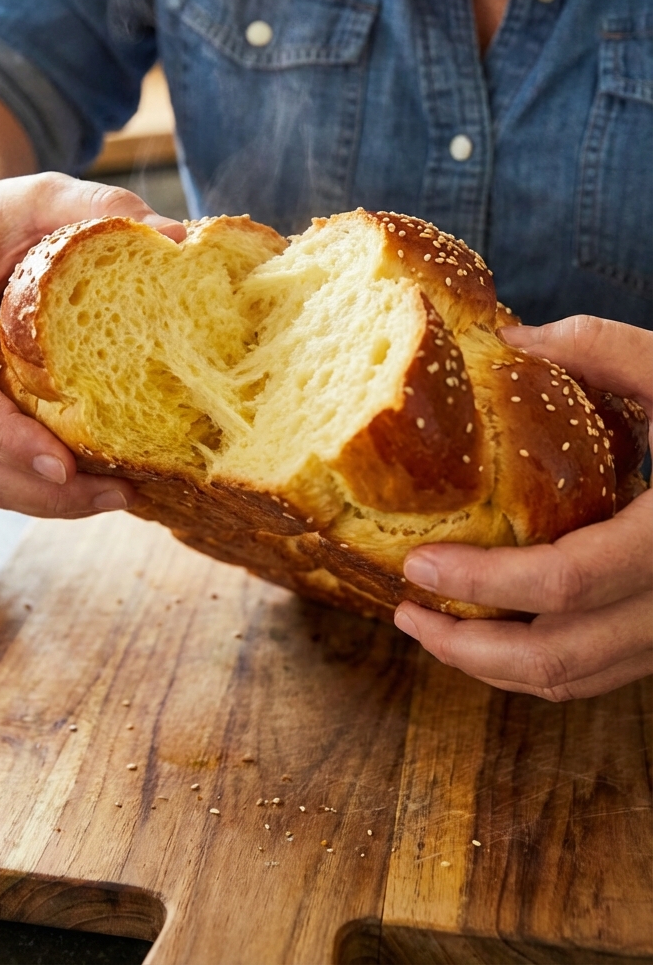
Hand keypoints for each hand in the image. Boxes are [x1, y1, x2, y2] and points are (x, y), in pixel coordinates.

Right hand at [0, 171, 184, 515]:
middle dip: (38, 489)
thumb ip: (104, 208)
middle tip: (115, 496)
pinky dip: (37, 490)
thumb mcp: (48, 193)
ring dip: (42, 501)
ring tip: (117, 497)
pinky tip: (96, 485)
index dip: (6, 437)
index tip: (62, 465)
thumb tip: (178, 235)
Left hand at [394, 316, 652, 699]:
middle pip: (557, 661)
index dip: (481, 581)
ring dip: (495, 667)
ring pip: (575, 681)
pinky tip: (498, 628)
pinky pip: (599, 673)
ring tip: (434, 627)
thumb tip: (514, 337)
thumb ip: (611, 350)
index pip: (560, 584)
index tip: (419, 562)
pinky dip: (540, 663)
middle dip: (468, 650)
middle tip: (406, 614)